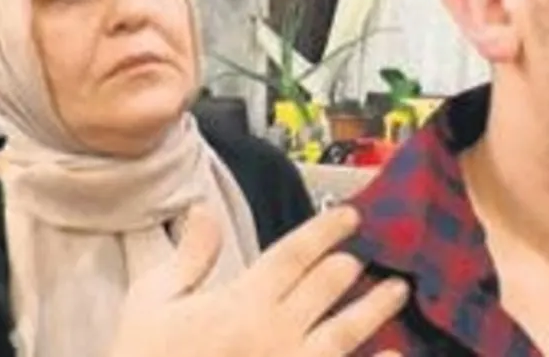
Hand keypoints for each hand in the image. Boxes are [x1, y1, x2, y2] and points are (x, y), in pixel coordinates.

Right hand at [108, 204, 406, 356]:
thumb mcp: (151, 304)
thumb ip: (188, 257)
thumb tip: (204, 207)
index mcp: (241, 302)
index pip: (294, 254)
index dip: (325, 231)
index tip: (350, 217)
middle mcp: (276, 332)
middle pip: (326, 287)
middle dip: (347, 267)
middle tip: (364, 256)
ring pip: (346, 332)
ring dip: (375, 309)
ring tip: (397, 290)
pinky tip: (396, 355)